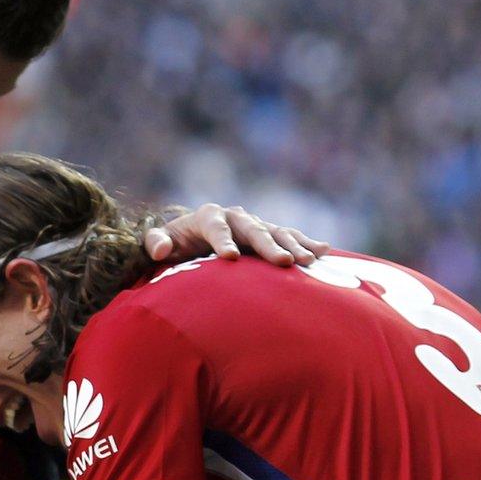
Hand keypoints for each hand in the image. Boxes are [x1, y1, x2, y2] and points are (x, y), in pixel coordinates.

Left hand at [143, 203, 326, 266]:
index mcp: (208, 217)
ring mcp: (255, 225)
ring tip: (308, 261)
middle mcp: (235, 216)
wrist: (193, 241)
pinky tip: (324, 251)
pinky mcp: (269, 236)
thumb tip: (160, 249)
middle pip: (253, 229)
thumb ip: (155, 243)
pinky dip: (306, 243)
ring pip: (277, 233)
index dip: (222, 241)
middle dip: (268, 245)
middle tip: (283, 263)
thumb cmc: (175, 246)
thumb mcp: (160, 244)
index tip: (229, 258)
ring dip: (293, 246)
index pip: (216, 227)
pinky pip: (291, 237)